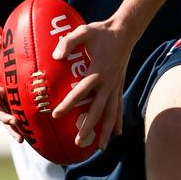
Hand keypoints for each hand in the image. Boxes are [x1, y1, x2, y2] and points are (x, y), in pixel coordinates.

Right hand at [0, 23, 22, 140]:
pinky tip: (32, 134)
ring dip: (12, 128)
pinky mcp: (10, 100)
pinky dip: (22, 124)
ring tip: (22, 138)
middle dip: (3, 117)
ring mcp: (0, 98)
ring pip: (4, 117)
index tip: (0, 90)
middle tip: (13, 121)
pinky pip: (15, 114)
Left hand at [51, 19, 131, 150]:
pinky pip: (118, 107)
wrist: (125, 31)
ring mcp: (115, 86)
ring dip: (106, 131)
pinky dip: (118, 120)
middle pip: (98, 110)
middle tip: (78, 141)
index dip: (68, 104)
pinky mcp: (119, 85)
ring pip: (111, 113)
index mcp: (97, 71)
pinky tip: (117, 134)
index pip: (81, 91)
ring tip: (101, 148)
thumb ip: (68, 43)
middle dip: (88, 127)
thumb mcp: (83, 32)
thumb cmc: (101, 32)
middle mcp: (108, 82)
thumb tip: (55, 56)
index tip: (56, 115)